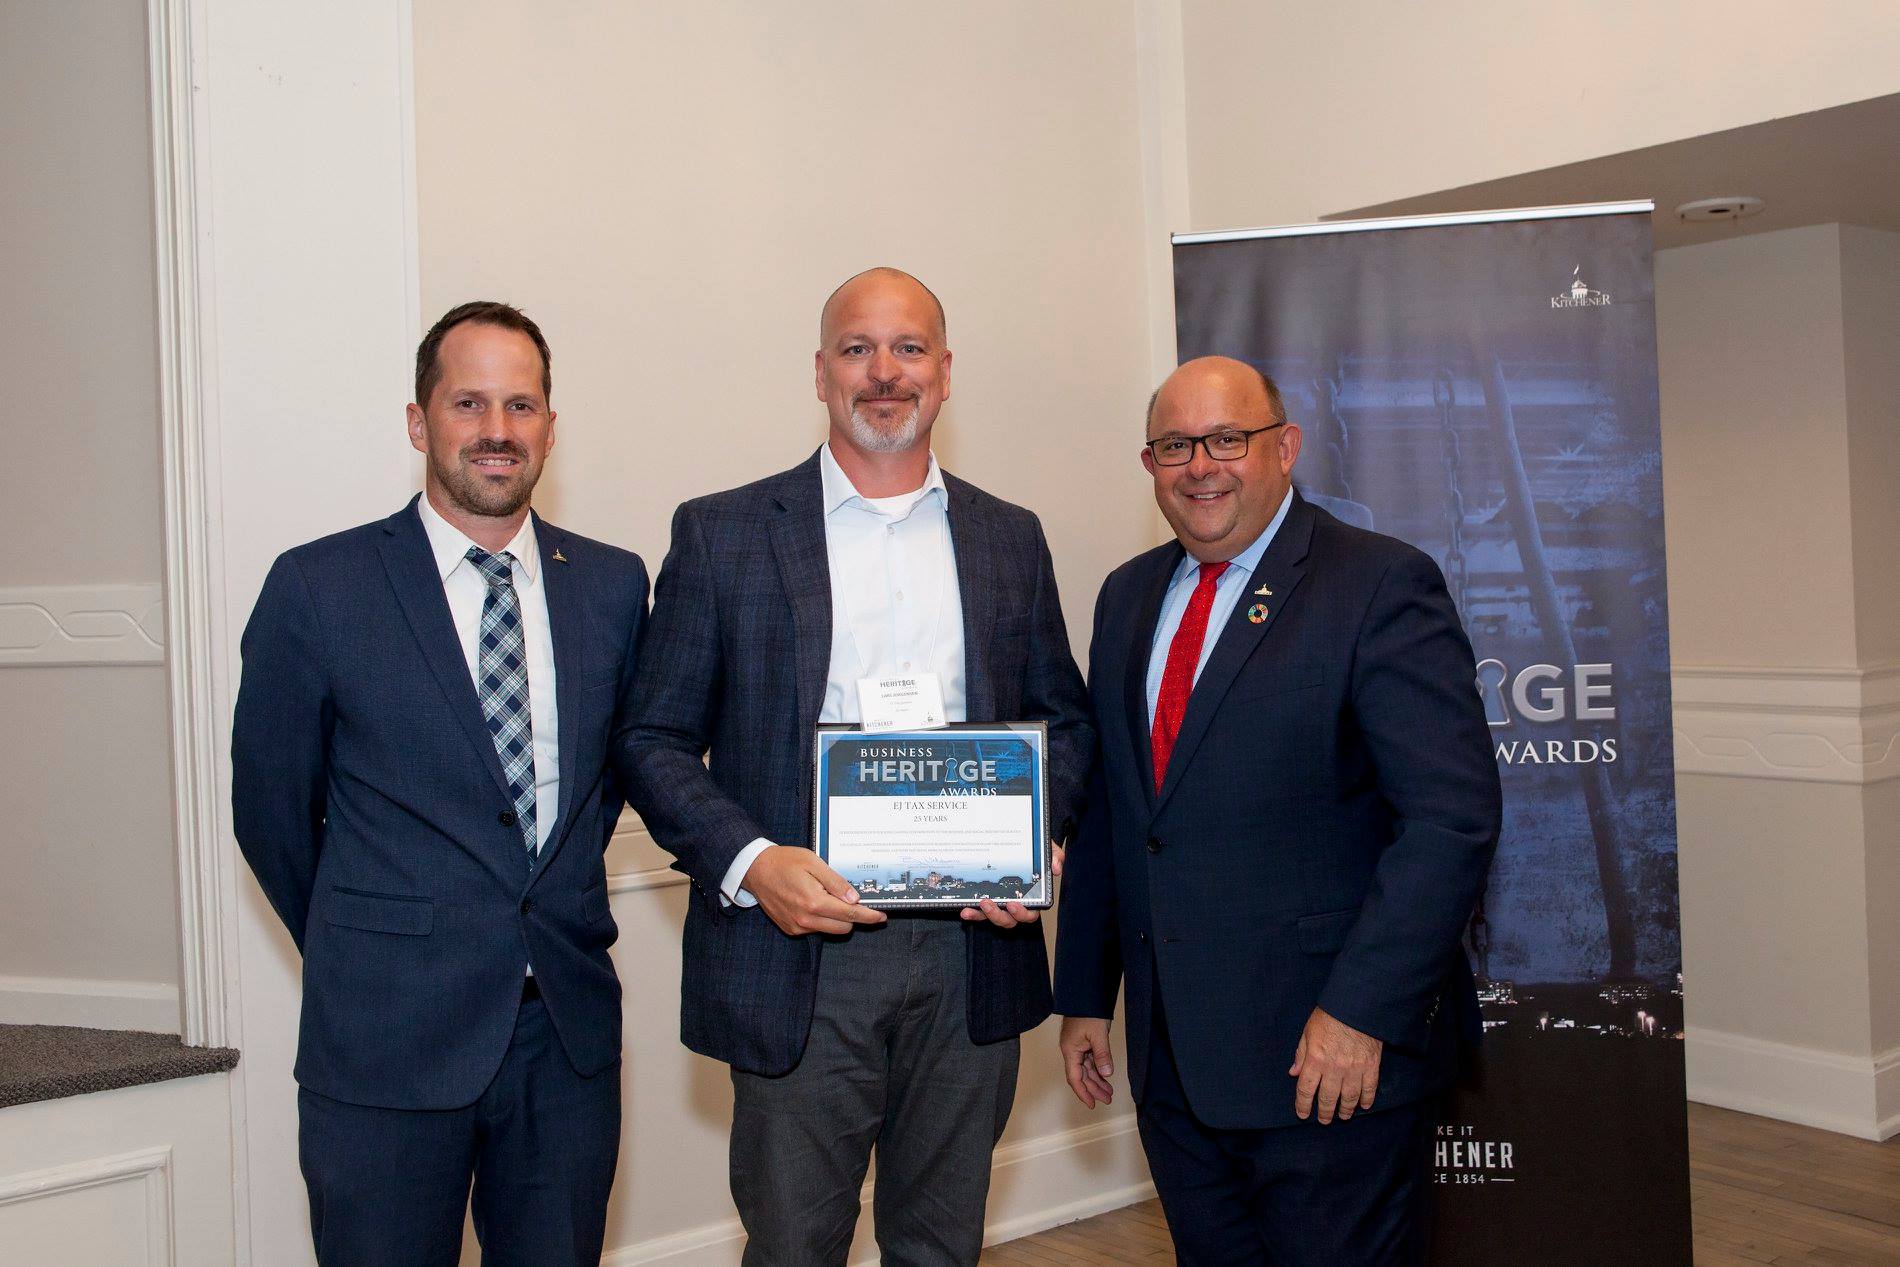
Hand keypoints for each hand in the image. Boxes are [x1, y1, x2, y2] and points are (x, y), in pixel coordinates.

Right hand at [742, 846, 887, 936]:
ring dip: (836, 918)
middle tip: (848, 897)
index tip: (881, 917)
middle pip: (843, 927)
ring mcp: (797, 926)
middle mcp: (805, 919)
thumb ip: (836, 882)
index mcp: (814, 902)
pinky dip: (820, 919)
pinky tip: (812, 901)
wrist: (756, 870)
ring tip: (824, 895)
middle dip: (851, 915)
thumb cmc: (785, 862)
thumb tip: (854, 898)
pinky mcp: (790, 929)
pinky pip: (815, 929)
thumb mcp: (814, 863)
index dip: (869, 916)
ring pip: (830, 930)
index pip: (850, 914)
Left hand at [958, 840, 1061, 926]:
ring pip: (993, 917)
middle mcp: (1015, 904)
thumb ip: (1054, 856)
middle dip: (998, 915)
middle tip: (987, 903)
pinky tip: (964, 909)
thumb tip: (1055, 868)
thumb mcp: (1046, 848)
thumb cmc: (1035, 850)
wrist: (1019, 841)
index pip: (1030, 913)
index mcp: (1032, 897)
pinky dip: (972, 912)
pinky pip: (979, 912)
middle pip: (1009, 920)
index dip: (1022, 913)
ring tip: (974, 905)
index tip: (1013, 904)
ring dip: (983, 915)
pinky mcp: (986, 901)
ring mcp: (1000, 904)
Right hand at [1059, 1016, 1114, 1108]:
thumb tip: (1106, 1073)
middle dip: (1093, 1089)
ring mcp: (1077, 1047)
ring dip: (1097, 1081)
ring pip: (1086, 1069)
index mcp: (1070, 1051)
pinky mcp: (1084, 1042)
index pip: (1075, 1078)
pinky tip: (1106, 1076)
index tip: (1092, 1104)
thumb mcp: (1098, 1034)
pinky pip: (1090, 1061)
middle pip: (1081, 1076)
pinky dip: (1098, 1070)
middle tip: (1107, 1099)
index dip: (1083, 1092)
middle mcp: (1072, 1051)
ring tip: (1109, 1092)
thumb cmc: (1088, 1011)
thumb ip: (1102, 1054)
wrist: (1086, 995)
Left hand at [1289, 1007, 1382, 1123]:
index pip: (1306, 1089)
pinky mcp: (1371, 1066)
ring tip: (1343, 1116)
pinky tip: (1364, 1105)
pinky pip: (1369, 1088)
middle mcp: (1334, 1068)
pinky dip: (1366, 1099)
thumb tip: (1293, 1073)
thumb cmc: (1329, 1016)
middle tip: (1324, 1120)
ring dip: (1345, 1110)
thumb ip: (1301, 1054)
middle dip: (1324, 1112)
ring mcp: (1354, 1069)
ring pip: (1348, 1098)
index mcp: (1315, 1060)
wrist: (1357, 1005)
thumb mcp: (1308, 1031)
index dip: (1303, 1105)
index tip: (1303, 1114)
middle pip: (1327, 1098)